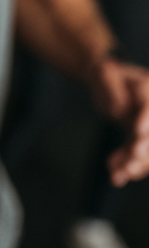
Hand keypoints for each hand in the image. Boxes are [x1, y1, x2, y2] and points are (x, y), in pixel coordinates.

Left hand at [90, 57, 148, 186]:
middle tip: (133, 156)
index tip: (139, 131)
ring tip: (118, 174)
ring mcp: (148, 125)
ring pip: (147, 149)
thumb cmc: (105, 73)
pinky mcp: (142, 139)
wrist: (105, 81)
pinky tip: (116, 176)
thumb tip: (119, 108)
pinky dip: (128, 166)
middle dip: (145, 147)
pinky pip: (138, 155)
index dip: (147, 117)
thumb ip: (109, 85)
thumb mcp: (103, 71)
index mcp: (147, 87)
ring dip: (135, 163)